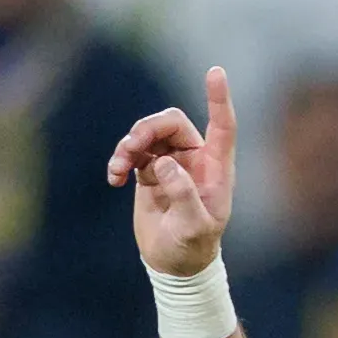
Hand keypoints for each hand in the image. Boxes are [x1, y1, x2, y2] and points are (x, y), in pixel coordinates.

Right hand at [108, 66, 238, 277]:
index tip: (215, 72)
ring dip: (129, 145)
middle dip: (148, 128)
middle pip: (171, 122)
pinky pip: (132, 152)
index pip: (223, 125)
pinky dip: (120, 160)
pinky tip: (114, 178)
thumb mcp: (192, 226)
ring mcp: (171, 162)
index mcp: (216, 168)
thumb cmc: (192, 247)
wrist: (173, 264)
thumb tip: (164, 163)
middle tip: (131, 147)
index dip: (218, 99)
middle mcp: (195, 159)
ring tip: (118, 167)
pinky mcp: (150, 171)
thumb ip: (182, 194)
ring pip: (148, 134)